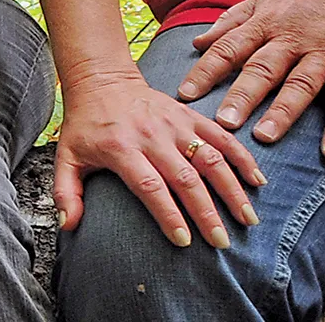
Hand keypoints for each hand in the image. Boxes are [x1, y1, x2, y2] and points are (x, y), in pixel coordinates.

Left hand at [54, 70, 263, 248]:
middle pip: (185, 177)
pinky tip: (258, 181)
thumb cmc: (85, 126)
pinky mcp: (190, 114)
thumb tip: (68, 226)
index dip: (168, 214)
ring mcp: (175, 123)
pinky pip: (221, 136)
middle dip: (206, 212)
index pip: (149, 186)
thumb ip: (66, 193)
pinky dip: (242, 157)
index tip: (184, 241)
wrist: (102, 81)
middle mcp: (151, 135)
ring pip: (210, 158)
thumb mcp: (66, 156)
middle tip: (222, 242)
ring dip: (232, 189)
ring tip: (248, 219)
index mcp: (121, 147)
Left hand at [178, 0, 324, 157]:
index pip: (229, 48)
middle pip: (262, 69)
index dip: (205, 71)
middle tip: (221, 123)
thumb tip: (197, 43)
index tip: (183, 95)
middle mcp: (294, 39)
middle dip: (240, 96)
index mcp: (267, 22)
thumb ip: (232, 21)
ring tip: (264, 137)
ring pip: (301, 85)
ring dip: (283, 113)